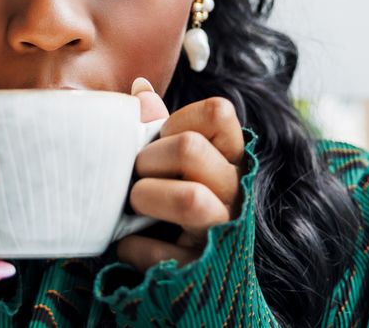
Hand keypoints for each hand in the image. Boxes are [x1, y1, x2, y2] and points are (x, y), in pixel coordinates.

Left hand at [116, 77, 245, 271]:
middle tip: (137, 176)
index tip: (160, 140)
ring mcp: (227, 231)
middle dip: (148, 160)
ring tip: (136, 205)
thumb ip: (159, 127)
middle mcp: (237, 190)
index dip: (178, 120)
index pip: (218, 112)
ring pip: (189, 199)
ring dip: (146, 198)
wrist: (192, 278)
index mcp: (231, 157)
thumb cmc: (175, 200)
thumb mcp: (172, 162)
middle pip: (190, 149)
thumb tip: (140, 89)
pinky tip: (131, 244)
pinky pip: (163, 253)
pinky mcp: (206, 271)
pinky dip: (134, 247)